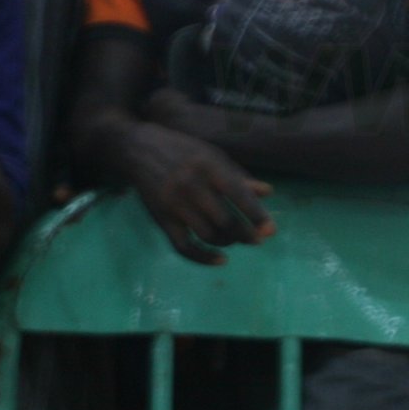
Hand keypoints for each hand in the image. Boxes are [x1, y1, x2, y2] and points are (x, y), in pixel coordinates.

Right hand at [113, 121, 273, 265]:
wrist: (138, 149)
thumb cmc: (183, 151)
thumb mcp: (212, 156)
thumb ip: (239, 176)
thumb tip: (268, 193)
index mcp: (209, 167)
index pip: (238, 195)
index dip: (256, 215)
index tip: (270, 231)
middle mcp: (192, 186)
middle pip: (225, 221)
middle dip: (245, 235)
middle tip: (257, 239)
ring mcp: (175, 204)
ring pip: (209, 236)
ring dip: (228, 242)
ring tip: (235, 239)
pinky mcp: (162, 219)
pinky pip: (184, 247)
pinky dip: (204, 258)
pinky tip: (220, 260)